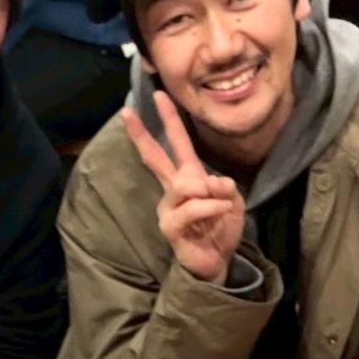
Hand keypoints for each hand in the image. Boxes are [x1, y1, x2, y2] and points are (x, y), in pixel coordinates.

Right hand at [122, 93, 245, 285]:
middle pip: (156, 157)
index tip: (158, 95)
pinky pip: (192, 206)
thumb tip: (211, 181)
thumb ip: (223, 187)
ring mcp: (168, 207)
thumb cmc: (220, 230)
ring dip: (209, 192)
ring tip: (220, 207)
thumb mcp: (232, 202)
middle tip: (126, 113)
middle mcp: (173, 190)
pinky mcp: (169, 226)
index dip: (169, 120)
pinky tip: (220, 212)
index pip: (176, 144)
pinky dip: (211, 207)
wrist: (216, 263)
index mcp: (188, 178)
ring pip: (186, 184)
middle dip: (143, 134)